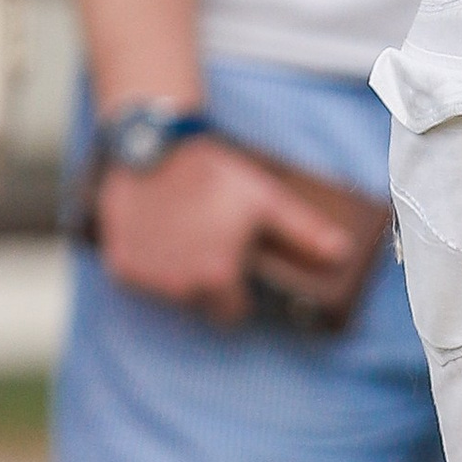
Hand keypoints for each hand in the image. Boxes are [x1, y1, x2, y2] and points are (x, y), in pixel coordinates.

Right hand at [95, 136, 350, 324]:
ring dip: (176, 272)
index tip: (236, 269)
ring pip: (168, 291)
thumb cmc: (214, 175)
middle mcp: (179, 286)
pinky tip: (158, 233)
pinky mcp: (120, 264)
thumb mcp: (267, 200)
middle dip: (206, 282)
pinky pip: (137, 276)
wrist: (155, 147)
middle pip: (199, 302)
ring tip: (185, 234)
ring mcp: (147, 277)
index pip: (232, 313)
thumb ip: (304, 232)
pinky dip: (146, 261)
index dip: (237, 294)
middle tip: (209, 244)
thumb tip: (340, 254)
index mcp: (217, 278)